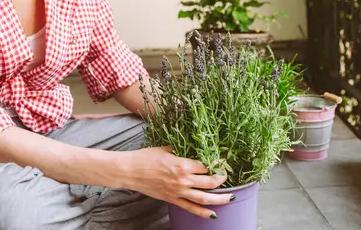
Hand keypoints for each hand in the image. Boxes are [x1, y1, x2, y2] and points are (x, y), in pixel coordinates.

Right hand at [118, 146, 233, 218]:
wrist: (130, 171)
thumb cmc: (146, 157)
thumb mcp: (166, 148)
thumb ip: (182, 150)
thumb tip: (194, 147)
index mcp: (182, 164)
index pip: (207, 166)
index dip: (218, 164)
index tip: (223, 162)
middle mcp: (183, 180)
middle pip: (210, 182)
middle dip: (222, 179)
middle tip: (227, 175)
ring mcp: (178, 192)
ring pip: (204, 198)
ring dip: (220, 199)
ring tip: (230, 198)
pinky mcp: (172, 199)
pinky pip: (191, 208)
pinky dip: (203, 213)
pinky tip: (213, 214)